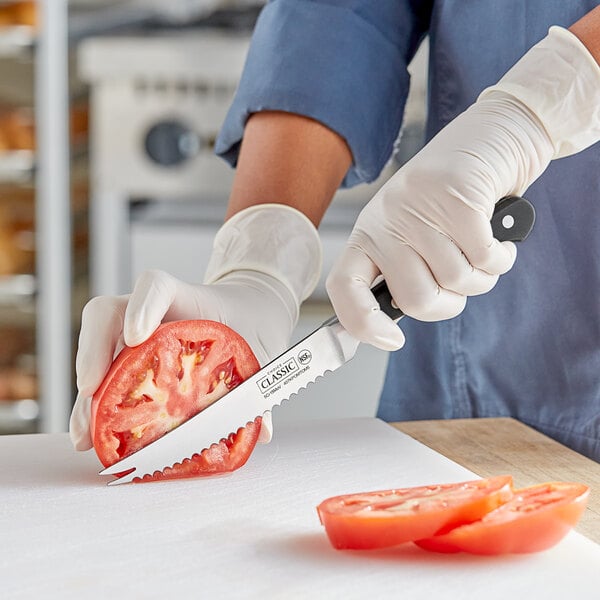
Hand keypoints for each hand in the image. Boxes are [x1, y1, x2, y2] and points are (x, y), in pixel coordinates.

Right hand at [70, 205, 320, 449]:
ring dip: (88, 394)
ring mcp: (135, 335)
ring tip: (87, 434)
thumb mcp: (261, 349)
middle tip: (91, 392)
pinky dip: (96, 407)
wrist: (247, 315)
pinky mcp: (130, 359)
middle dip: (93, 355)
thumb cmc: (250, 325)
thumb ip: (261, 387)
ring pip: (97, 351)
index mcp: (188, 299)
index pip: (155, 286)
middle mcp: (153, 313)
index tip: (136, 336)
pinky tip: (96, 436)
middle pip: (108, 317)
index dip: (141, 305)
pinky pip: (104, 377)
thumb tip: (264, 432)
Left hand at [327, 26, 599, 349]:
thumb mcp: (414, 232)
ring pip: (457, 281)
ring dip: (481, 275)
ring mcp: (419, 208)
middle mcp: (386, 221)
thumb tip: (391, 326)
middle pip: (416, 299)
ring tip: (479, 245)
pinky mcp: (458, 198)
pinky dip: (500, 257)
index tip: (392, 341)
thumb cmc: (451, 198)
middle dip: (449, 302)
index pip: (344, 288)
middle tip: (460, 279)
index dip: (362, 324)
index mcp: (369, 233)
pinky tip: (497, 235)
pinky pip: (485, 259)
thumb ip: (403, 271)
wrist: (492, 137)